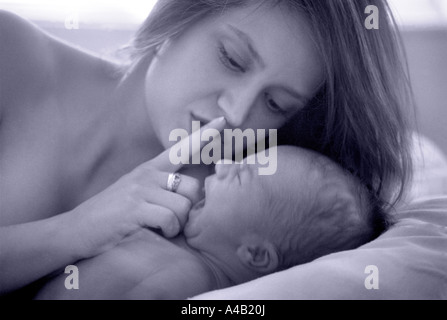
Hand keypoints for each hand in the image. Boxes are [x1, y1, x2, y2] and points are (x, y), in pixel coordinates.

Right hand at [70, 117, 225, 257]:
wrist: (76, 229)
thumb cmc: (113, 213)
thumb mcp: (136, 191)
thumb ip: (160, 186)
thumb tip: (190, 193)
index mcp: (150, 169)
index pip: (181, 148)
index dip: (204, 136)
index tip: (222, 120)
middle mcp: (147, 175)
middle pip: (192, 187)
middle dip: (188, 208)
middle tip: (172, 219)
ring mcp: (140, 190)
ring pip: (183, 206)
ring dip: (177, 224)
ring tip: (160, 228)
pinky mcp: (135, 208)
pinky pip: (170, 219)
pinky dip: (168, 230)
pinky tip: (157, 232)